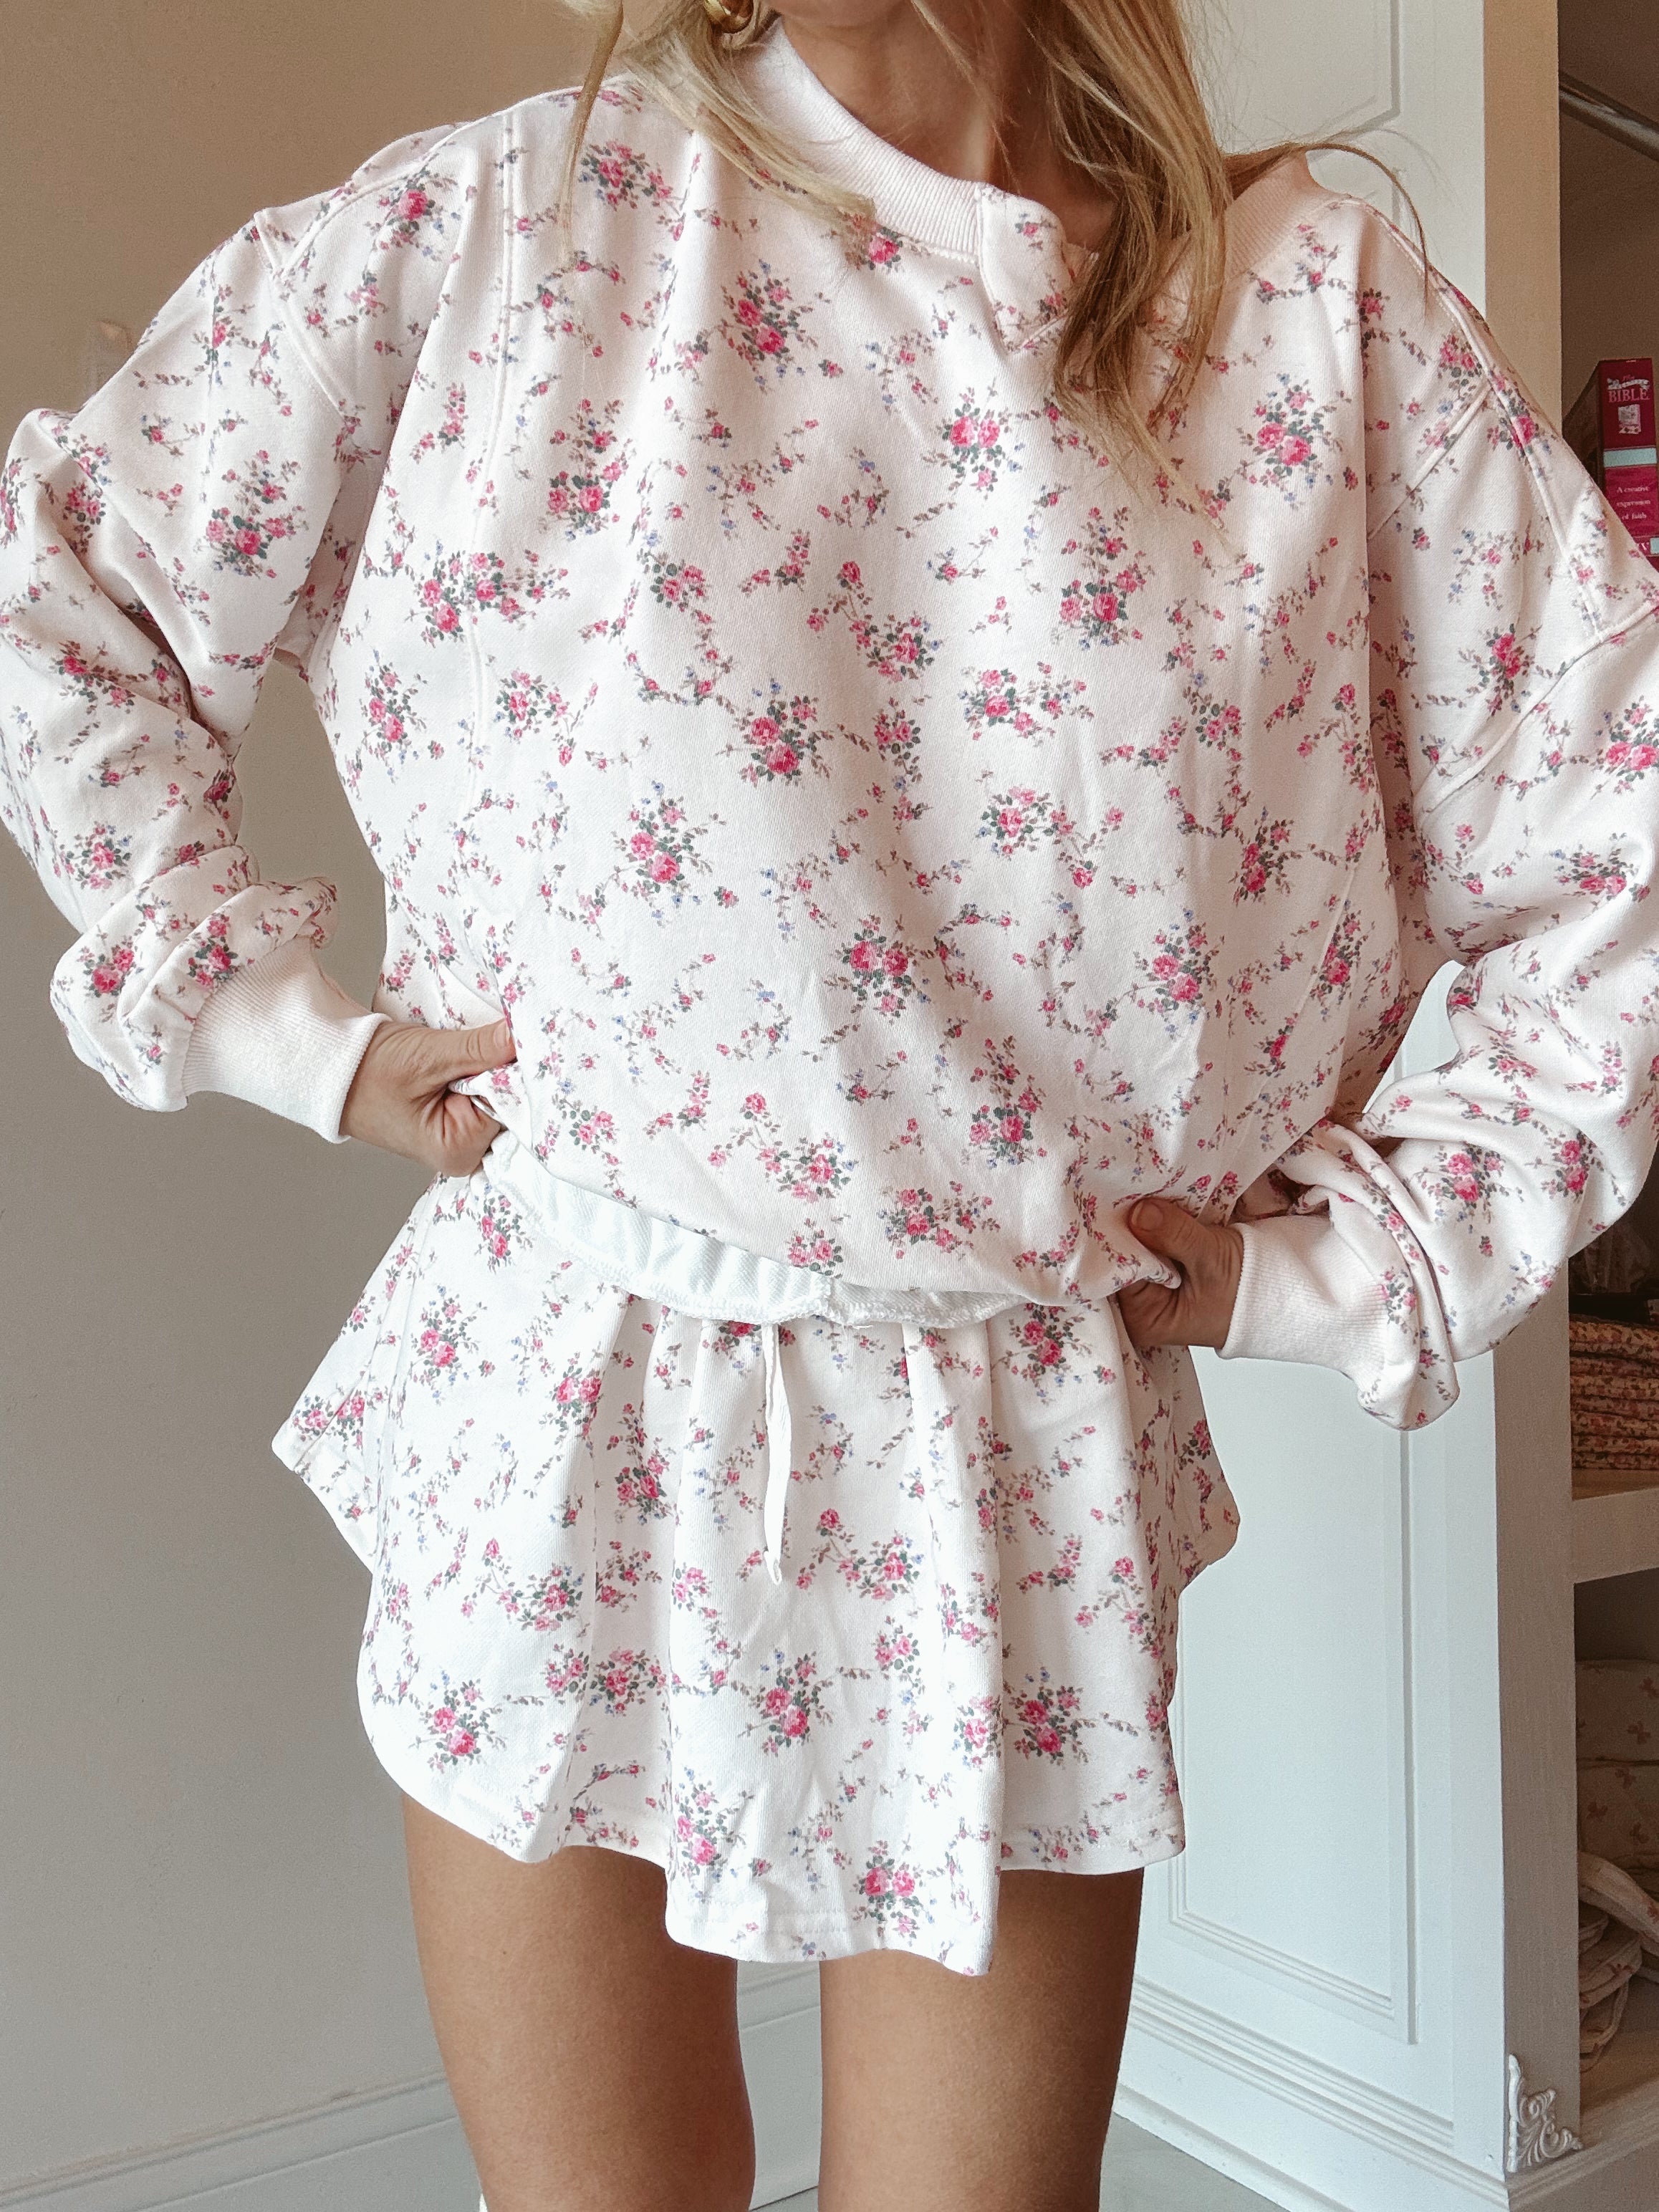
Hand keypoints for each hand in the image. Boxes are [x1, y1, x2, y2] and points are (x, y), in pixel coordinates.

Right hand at [340, 1017, 515, 1175]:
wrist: (334, 1065)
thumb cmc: (368, 1071)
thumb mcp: (428, 1055)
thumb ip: (480, 1047)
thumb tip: (521, 1034)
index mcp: (458, 1150)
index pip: (512, 1107)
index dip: (515, 1071)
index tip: (521, 1040)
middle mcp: (464, 1150)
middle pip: (509, 1103)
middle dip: (507, 1068)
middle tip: (504, 1034)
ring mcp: (461, 1134)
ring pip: (498, 1092)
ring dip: (493, 1064)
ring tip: (483, 1039)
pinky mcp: (456, 1114)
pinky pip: (484, 1088)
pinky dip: (482, 1066)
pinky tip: (476, 1049)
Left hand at [1118, 1196, 1243, 1353]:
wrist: (1278, 1286)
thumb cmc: (1248, 1289)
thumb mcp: (1213, 1260)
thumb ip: (1175, 1236)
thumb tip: (1139, 1213)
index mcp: (1143, 1319)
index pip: (1114, 1271)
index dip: (1114, 1238)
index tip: (1114, 1202)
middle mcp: (1138, 1304)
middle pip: (1119, 1256)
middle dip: (1123, 1225)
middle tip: (1123, 1187)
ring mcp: (1149, 1283)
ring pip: (1133, 1242)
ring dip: (1138, 1217)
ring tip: (1136, 1187)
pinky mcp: (1161, 1263)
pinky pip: (1147, 1237)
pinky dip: (1152, 1219)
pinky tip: (1153, 1198)